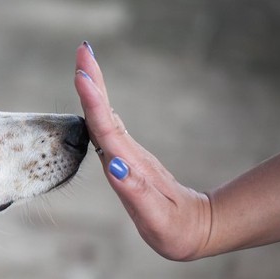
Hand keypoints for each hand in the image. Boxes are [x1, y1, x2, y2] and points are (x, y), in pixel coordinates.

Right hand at [74, 42, 211, 260]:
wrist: (197, 229)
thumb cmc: (175, 229)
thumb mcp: (156, 217)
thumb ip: (136, 192)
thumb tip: (113, 166)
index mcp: (129, 165)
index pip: (106, 128)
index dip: (93, 102)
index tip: (82, 74)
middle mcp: (127, 156)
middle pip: (106, 113)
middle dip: (94, 81)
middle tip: (83, 49)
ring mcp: (128, 157)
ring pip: (106, 117)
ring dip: (95, 90)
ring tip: (82, 65)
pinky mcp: (128, 161)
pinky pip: (108, 129)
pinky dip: (98, 110)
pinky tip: (93, 101)